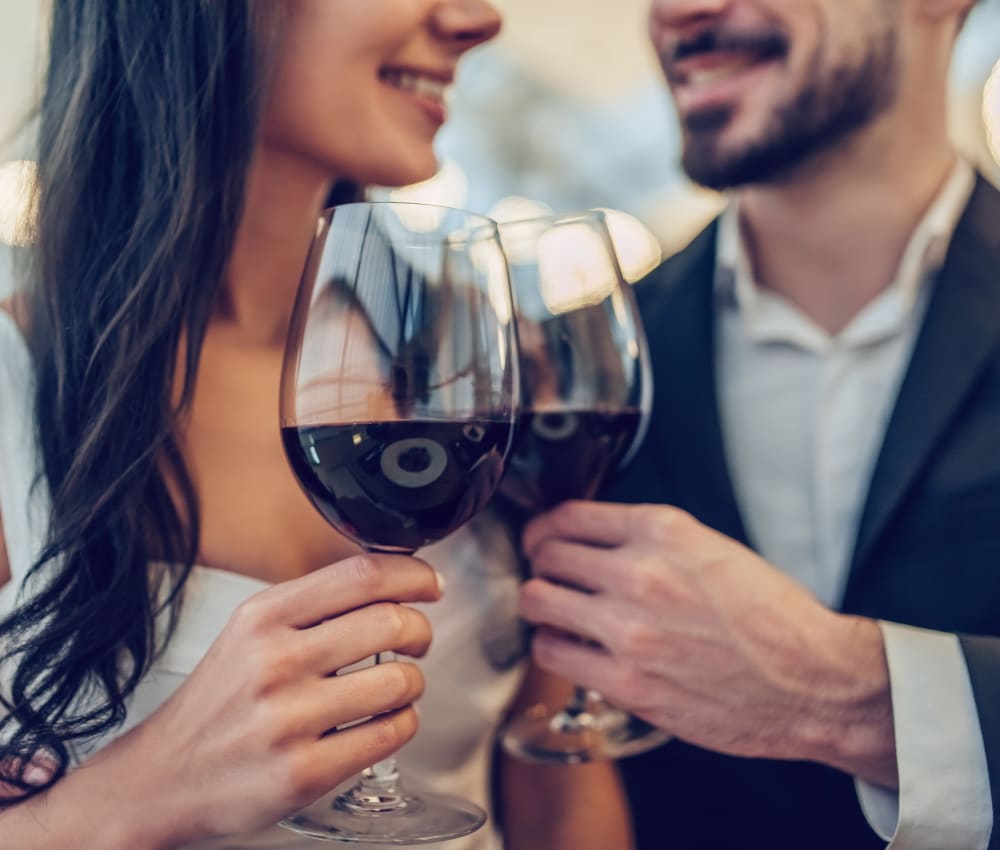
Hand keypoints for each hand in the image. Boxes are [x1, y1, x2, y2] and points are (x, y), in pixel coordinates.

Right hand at [89, 552, 440, 846]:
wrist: (160, 778)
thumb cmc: (220, 701)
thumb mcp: (250, 631)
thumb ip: (314, 604)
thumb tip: (393, 581)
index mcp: (264, 616)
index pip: (362, 574)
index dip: (413, 575)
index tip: (430, 584)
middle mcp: (275, 661)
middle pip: (391, 622)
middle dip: (420, 630)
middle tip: (417, 640)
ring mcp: (289, 718)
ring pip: (400, 680)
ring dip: (413, 682)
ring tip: (396, 687)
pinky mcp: (304, 771)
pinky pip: (390, 734)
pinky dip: (402, 723)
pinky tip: (383, 722)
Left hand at [519, 502, 896, 785]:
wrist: (813, 682)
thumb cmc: (774, 619)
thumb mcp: (714, 550)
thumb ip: (652, 542)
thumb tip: (598, 543)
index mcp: (664, 531)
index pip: (570, 515)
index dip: (546, 528)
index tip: (542, 539)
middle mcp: (641, 572)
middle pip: (547, 554)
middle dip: (542, 564)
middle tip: (548, 577)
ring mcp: (628, 627)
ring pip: (538, 600)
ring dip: (541, 605)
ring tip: (556, 614)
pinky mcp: (625, 680)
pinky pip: (552, 652)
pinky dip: (553, 647)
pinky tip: (571, 648)